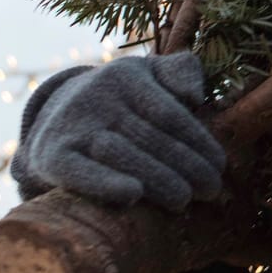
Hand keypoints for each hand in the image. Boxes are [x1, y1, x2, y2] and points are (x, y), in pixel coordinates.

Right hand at [11, 52, 225, 209]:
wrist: (58, 113)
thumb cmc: (125, 97)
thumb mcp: (152, 74)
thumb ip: (181, 72)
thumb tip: (192, 97)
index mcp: (124, 75)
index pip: (169, 114)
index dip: (198, 142)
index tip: (220, 166)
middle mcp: (94, 96)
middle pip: (150, 138)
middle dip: (185, 167)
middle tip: (211, 190)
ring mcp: (70, 126)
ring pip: (122, 155)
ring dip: (158, 181)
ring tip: (184, 201)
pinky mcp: (51, 155)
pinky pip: (78, 171)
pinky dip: (104, 184)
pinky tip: (133, 196)